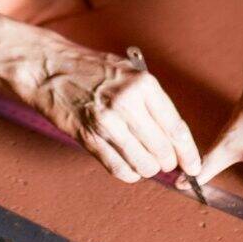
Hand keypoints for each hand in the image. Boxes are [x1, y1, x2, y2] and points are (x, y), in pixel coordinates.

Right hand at [3, 33, 202, 183]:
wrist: (49, 67)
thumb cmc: (90, 69)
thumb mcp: (129, 73)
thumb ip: (152, 102)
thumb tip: (174, 136)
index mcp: (143, 85)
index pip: (176, 128)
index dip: (189, 153)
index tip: (193, 166)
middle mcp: (128, 103)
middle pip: (163, 150)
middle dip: (168, 162)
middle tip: (165, 162)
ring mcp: (107, 123)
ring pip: (144, 164)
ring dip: (148, 169)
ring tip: (145, 162)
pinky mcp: (89, 138)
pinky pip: (119, 169)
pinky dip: (129, 174)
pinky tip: (129, 166)